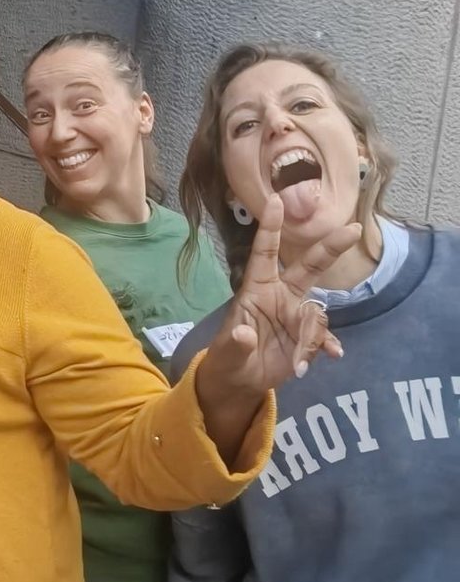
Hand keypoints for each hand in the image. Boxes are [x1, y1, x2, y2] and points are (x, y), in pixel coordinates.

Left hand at [203, 196, 360, 394]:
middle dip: (330, 248)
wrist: (239, 382)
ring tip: (298, 361)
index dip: (271, 228)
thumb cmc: (228, 359)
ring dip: (313, 336)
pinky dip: (327, 346)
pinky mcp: (307, 336)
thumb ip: (235, 343)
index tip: (275, 200)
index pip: (265, 254)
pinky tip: (332, 356)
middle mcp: (281, 296)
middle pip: (309, 266)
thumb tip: (242, 334)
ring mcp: (296, 315)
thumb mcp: (227, 354)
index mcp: (256, 290)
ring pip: (318, 313)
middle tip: (353, 229)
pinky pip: (325, 335)